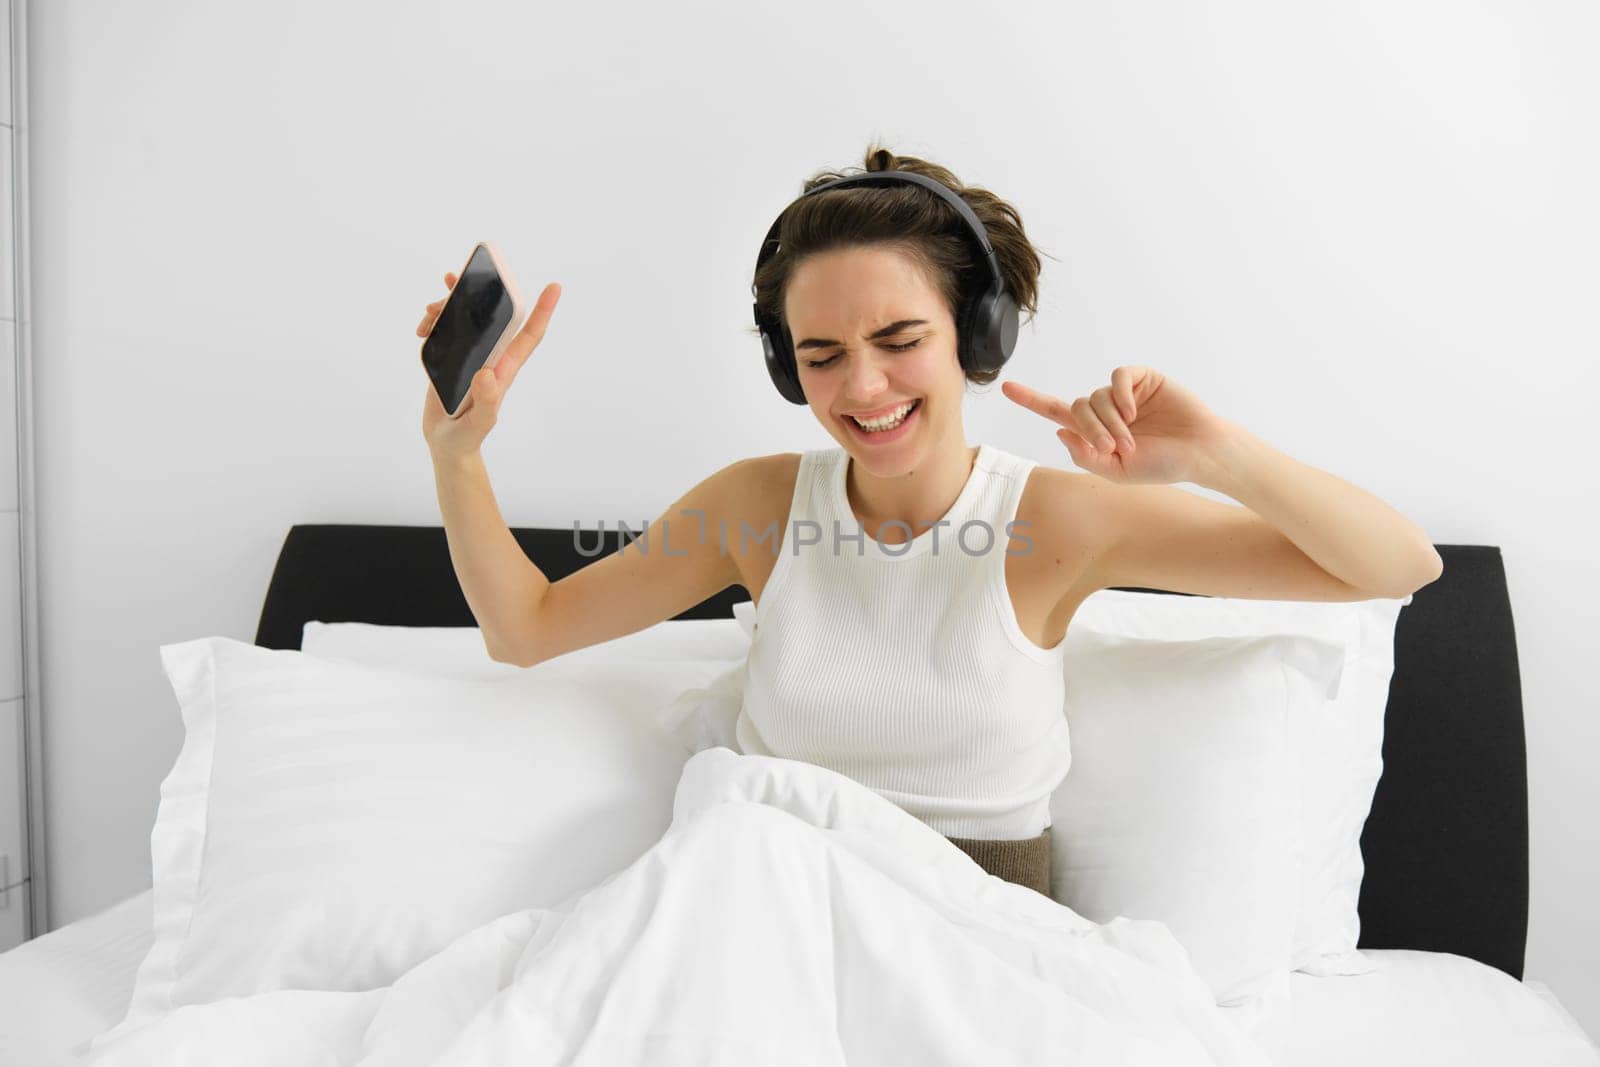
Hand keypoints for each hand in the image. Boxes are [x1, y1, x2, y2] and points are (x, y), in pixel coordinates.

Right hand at [418, 271, 561, 461]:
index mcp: (504, 369)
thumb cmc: (468, 436)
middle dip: (481, 292)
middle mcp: (491, 357)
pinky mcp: (452, 357)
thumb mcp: (479, 423)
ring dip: (449, 306)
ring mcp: (472, 355)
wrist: (447, 443)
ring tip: (430, 311)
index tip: (554, 286)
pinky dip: (434, 321)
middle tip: (458, 277)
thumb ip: (486, 401)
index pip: (528, 336)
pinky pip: (447, 328)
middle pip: (494, 315)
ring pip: (466, 318)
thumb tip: (487, 374)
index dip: (543, 311)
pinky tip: (423, 328)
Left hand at [1001, 366, 1229, 484]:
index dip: (1031, 400)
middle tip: (1115, 447)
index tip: (1006, 388)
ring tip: (1132, 438)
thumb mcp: (1116, 473)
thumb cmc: (1162, 465)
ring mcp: (1123, 393)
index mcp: (1095, 431)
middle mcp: (1105, 409)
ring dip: (1110, 420)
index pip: (1056, 412)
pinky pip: (1117, 377)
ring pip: (1095, 396)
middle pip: (1076, 407)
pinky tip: (1135, 411)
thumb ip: (1084, 456)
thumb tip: (1059, 431)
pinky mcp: (1142, 379)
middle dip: (1090, 429)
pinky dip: (1121, 395)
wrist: (1199, 453)